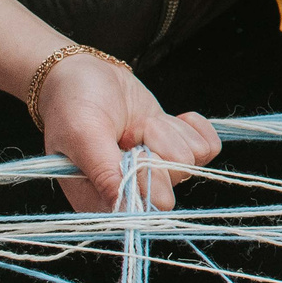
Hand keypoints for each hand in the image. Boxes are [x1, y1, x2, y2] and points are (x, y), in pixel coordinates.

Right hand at [38, 56, 219, 213]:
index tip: (127, 149)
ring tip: (137, 125)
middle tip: (128, 133)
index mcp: (101, 199)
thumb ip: (104, 171)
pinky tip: (166, 120)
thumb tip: (127, 207)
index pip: (147, 206)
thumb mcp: (82, 136)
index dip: (146, 174)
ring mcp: (158, 173)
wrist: (84, 75)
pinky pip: (209, 148)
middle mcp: (133, 192)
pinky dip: (191, 127)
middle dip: (157, 146)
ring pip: (193, 160)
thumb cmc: (72, 105)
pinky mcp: (177, 151)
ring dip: (167, 132)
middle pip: (176, 179)